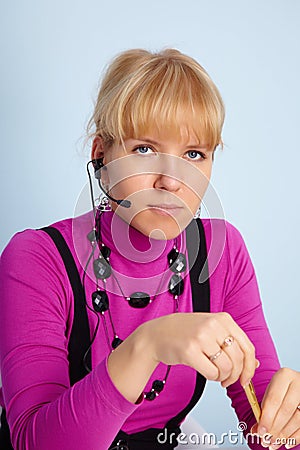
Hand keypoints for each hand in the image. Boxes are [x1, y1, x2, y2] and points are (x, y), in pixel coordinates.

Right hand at [142, 311, 256, 387]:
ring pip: (226, 367)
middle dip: (236, 375)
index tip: (246, 378)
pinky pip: (211, 373)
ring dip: (223, 377)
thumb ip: (232, 343)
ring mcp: (201, 337)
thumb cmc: (186, 332)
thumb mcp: (212, 330)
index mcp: (223, 319)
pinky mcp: (190, 351)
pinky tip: (206, 372)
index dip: (250, 367)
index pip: (247, 346)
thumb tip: (254, 364)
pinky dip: (212, 377)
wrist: (157, 333)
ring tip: (215, 374)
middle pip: (238, 359)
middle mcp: (214, 326)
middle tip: (228, 380)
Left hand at [251, 368, 299, 448]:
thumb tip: (256, 429)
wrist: (297, 384)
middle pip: (285, 411)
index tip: (260, 431)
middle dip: (274, 428)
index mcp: (284, 376)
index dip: (266, 418)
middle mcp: (298, 383)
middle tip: (266, 439)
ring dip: (284, 434)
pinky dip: (295, 436)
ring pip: (297, 419)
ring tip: (274, 442)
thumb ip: (263, 408)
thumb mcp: (271, 392)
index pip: (274, 399)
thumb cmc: (282, 389)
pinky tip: (287, 441)